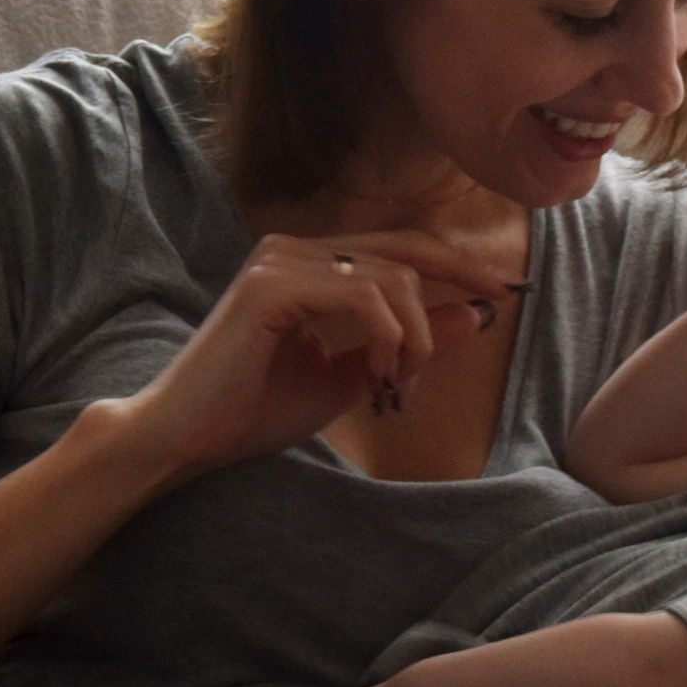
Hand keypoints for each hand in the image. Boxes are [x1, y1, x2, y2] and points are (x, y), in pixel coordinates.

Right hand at [106, 231, 517, 484]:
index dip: (457, 264)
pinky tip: (379, 372)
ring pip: (390, 276)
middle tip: (496, 308)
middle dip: (459, 278)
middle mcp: (294, 249)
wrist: (184, 438)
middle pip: (404, 250)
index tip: (502, 292)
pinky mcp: (272, 286)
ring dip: (415, 333)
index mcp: (309, 264)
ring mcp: (280, 261)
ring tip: (401, 381)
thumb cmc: (252, 412)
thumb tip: (472, 317)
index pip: (398, 248)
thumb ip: (404, 345)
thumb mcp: (348, 379)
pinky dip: (387, 334)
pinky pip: (362, 294)